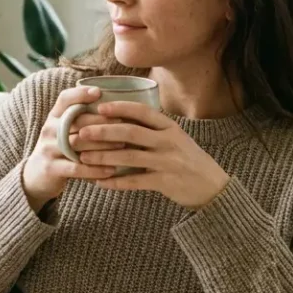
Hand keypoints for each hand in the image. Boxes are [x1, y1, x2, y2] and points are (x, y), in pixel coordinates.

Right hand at [21, 86, 124, 210]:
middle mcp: (49, 130)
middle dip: (101, 121)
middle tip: (124, 123)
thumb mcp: (64, 129)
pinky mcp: (50, 169)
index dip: (80, 94)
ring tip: (124, 145)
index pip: (64, 99)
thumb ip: (81, 117)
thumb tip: (115, 103)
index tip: (99, 92)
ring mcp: (48, 149)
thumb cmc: (60, 148)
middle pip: (75, 121)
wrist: (36, 175)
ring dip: (102, 144)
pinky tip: (111, 170)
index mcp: (54, 117)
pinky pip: (76, 168)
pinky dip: (95, 169)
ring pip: (77, 144)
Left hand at [76, 101, 230, 208]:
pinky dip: (115, 182)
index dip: (120, 108)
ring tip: (83, 157)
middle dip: (103, 131)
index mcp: (169, 126)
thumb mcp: (174, 137)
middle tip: (81, 132)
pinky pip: (135, 182)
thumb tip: (119, 116)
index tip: (99, 107)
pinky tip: (99, 182)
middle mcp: (169, 141)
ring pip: (129, 157)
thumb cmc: (186, 158)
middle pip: (131, 132)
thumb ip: (152, 128)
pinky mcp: (164, 182)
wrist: (211, 185)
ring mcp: (167, 162)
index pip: (142, 112)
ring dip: (103, 156)